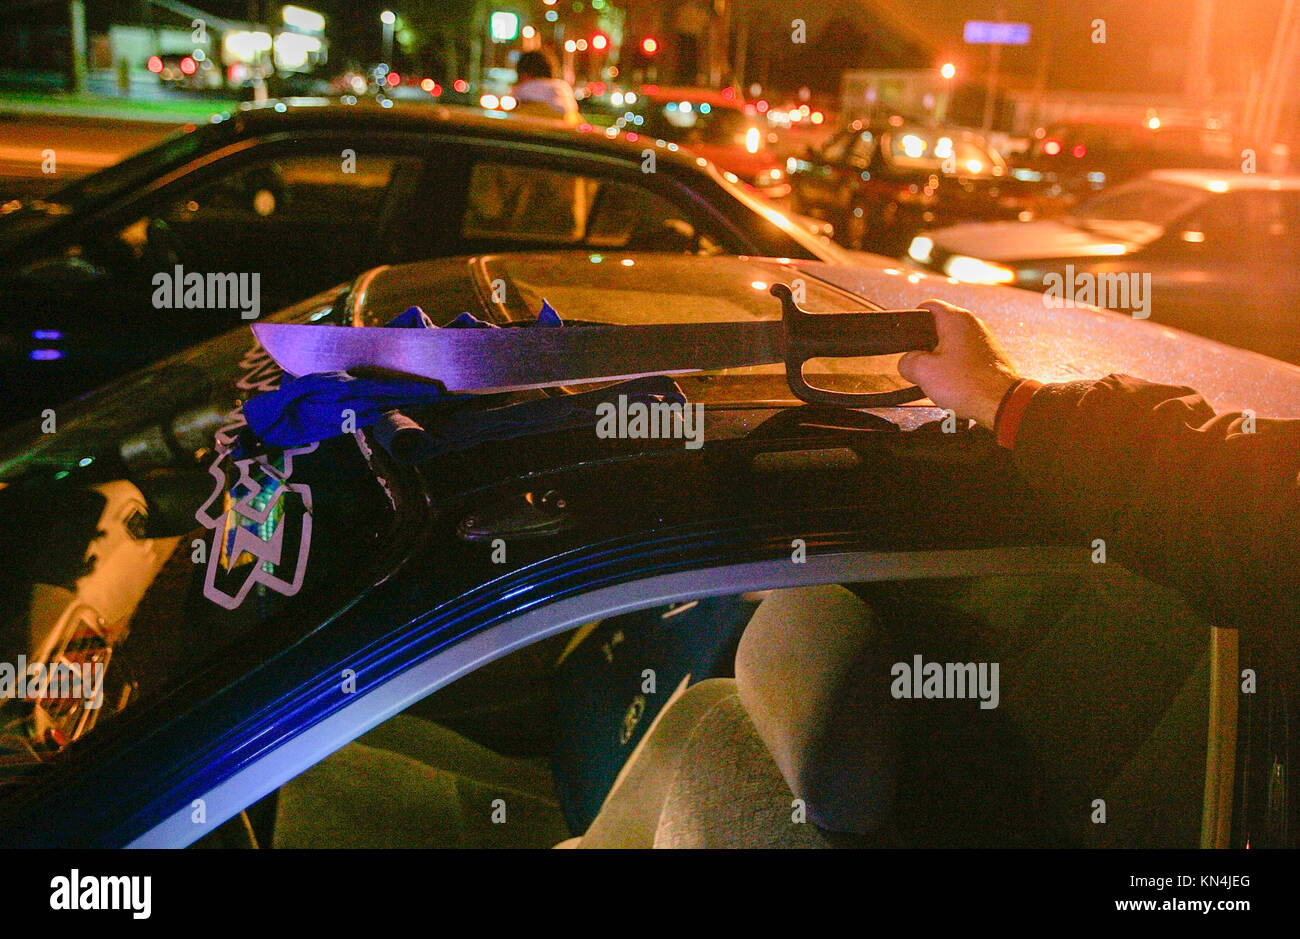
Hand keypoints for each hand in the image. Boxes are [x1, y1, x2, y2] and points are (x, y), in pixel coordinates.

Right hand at [898, 300, 1021, 429]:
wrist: (1002, 403)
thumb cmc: (970, 384)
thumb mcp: (923, 372)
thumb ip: (907, 361)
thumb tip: (908, 362)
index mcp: (956, 319)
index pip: (927, 306)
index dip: (912, 320)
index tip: (909, 337)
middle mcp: (972, 324)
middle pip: (937, 329)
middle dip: (926, 348)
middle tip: (923, 367)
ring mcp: (983, 340)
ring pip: (950, 345)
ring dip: (941, 362)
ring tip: (942, 380)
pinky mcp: (989, 356)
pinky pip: (964, 358)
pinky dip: (956, 369)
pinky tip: (956, 385)